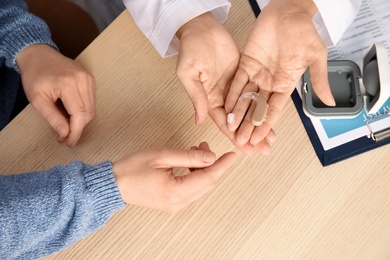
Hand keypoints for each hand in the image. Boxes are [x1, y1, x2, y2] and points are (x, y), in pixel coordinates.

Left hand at [16, 44, 95, 147]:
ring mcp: (89, 78)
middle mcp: (83, 80)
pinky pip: (91, 101)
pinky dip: (83, 110)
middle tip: (64, 136)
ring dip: (80, 120)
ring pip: (92, 109)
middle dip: (77, 128)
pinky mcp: (90, 79)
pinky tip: (70, 111)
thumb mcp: (37, 99)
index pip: (80, 115)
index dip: (76, 132)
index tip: (69, 143)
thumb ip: (52, 118)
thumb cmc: (35, 75)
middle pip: (88, 114)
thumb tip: (65, 134)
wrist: (38, 54)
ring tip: (66, 123)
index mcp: (69, 84)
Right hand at [112, 142, 236, 212]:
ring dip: (202, 168)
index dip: (222, 165)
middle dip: (211, 164)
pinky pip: (192, 190)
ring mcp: (175, 205)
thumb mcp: (162, 155)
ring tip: (195, 150)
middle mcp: (178, 203)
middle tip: (205, 146)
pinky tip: (189, 162)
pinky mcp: (172, 203)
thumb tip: (211, 157)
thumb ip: (189, 156)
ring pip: (200, 187)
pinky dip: (195, 175)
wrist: (114, 184)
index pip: (208, 178)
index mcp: (175, 192)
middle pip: (207, 184)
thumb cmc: (132, 168)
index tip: (232, 155)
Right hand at [176, 13, 258, 154]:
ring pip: (249, 109)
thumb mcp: (189, 74)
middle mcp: (223, 96)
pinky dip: (262, 104)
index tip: (244, 148)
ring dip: (259, 123)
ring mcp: (234, 86)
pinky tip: (270, 114)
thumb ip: (197, 97)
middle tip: (263, 149)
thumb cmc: (191, 49)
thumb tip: (199, 120)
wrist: (202, 28)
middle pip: (239, 120)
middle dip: (250, 135)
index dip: (234, 136)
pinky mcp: (244, 74)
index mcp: (209, 98)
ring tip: (271, 138)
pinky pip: (255, 92)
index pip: (223, 122)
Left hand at [225, 0, 334, 149]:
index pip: (275, 108)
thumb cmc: (304, 30)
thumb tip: (330, 102)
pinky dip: (232, 94)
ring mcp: (257, 73)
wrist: (288, 10)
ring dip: (239, 113)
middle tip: (242, 140)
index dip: (266, 124)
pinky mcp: (246, 63)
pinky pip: (237, 81)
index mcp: (286, 83)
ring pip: (246, 98)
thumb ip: (318, 79)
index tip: (260, 138)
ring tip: (231, 128)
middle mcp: (270, 81)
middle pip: (258, 107)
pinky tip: (227, 107)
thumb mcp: (316, 56)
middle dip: (249, 124)